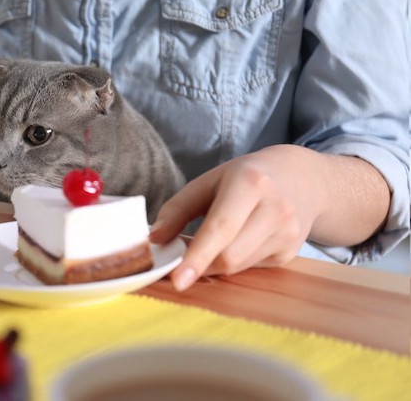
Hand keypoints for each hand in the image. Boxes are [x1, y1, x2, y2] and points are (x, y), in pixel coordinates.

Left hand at [150, 145, 325, 290]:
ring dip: (215, 263)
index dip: (197, 256)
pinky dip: (234, 261)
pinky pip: (250, 267)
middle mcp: (275, 209)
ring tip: (213, 242)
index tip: (177, 280)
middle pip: (229, 256)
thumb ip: (178, 208)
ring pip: (238, 266)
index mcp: (250, 183)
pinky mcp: (290, 253)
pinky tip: (237, 242)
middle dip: (201, 262)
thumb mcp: (209, 180)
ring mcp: (287, 234)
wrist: (302, 179)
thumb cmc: (245, 178)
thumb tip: (154, 239)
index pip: (221, 227)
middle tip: (183, 257)